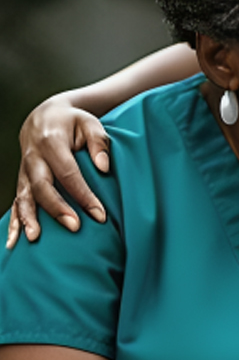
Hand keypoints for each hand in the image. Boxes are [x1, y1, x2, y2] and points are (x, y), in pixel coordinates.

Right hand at [7, 95, 109, 247]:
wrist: (44, 116)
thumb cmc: (73, 122)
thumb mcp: (89, 123)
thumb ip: (99, 142)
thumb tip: (104, 168)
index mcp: (51, 142)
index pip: (68, 173)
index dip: (83, 195)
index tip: (99, 214)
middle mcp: (33, 157)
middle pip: (42, 186)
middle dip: (57, 208)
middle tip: (74, 227)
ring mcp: (24, 170)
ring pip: (24, 196)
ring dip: (28, 218)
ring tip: (34, 238)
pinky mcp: (21, 180)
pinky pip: (16, 202)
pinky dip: (14, 223)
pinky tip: (13, 242)